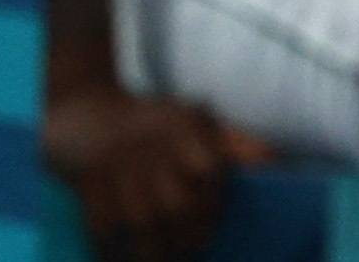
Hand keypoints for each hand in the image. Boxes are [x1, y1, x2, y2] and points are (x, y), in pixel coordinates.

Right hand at [42, 79, 237, 261]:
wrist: (86, 111)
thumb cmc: (153, 122)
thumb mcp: (196, 119)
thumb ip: (235, 141)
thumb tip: (272, 161)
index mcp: (185, 128)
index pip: (211, 171)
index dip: (215, 204)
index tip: (213, 226)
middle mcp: (153, 146)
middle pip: (177, 205)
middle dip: (187, 236)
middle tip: (193, 252)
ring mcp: (118, 166)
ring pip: (141, 221)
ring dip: (154, 251)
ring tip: (162, 260)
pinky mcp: (87, 182)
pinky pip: (102, 226)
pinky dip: (113, 249)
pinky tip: (121, 257)